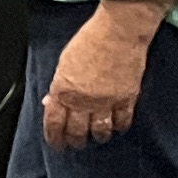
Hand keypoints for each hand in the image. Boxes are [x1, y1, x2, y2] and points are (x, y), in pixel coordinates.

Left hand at [41, 11, 153, 151]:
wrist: (118, 32)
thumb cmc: (90, 40)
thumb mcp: (64, 62)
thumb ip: (58, 85)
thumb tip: (50, 101)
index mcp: (63, 90)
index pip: (54, 123)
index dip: (55, 138)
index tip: (56, 144)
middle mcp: (83, 100)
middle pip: (77, 132)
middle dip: (75, 142)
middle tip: (76, 145)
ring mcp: (106, 101)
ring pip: (100, 131)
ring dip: (98, 137)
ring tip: (97, 138)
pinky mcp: (127, 98)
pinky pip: (122, 121)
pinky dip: (119, 127)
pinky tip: (117, 128)